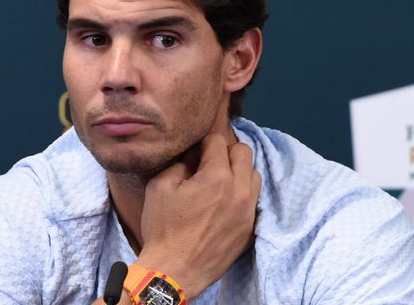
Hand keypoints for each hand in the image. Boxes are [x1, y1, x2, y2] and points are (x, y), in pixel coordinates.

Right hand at [135, 133, 260, 297]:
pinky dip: (241, 195)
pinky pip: (253, 200)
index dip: (202, 144)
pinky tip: (223, 204)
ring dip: (238, 172)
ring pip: (254, 175)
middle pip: (244, 152)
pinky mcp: (250, 229)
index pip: (218, 141)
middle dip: (225, 152)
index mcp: (217, 177)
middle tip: (208, 165)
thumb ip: (180, 163)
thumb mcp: (160, 186)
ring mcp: (248, 212)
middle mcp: (239, 191)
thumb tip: (193, 156)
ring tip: (219, 184)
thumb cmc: (163, 230)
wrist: (173, 272)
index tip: (194, 154)